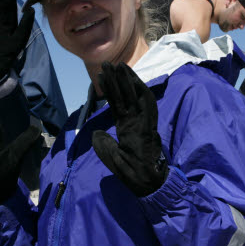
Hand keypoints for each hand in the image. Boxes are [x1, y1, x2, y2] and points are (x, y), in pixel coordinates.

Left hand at [91, 62, 167, 197]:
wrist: (145, 182)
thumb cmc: (131, 172)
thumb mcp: (110, 157)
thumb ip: (103, 144)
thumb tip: (96, 132)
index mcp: (127, 128)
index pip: (117, 104)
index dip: (109, 90)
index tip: (101, 77)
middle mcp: (136, 121)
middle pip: (125, 96)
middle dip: (117, 79)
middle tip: (107, 64)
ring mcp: (143, 122)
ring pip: (135, 96)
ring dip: (128, 80)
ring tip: (118, 66)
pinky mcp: (149, 124)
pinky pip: (144, 104)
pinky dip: (139, 91)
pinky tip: (132, 79)